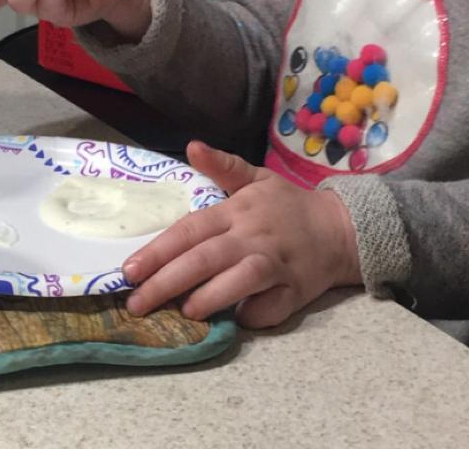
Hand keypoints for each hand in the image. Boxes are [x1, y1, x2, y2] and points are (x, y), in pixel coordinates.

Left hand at [123, 140, 361, 326]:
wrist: (339, 228)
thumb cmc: (287, 205)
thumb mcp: (256, 178)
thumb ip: (222, 166)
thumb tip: (192, 146)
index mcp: (237, 210)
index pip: (190, 229)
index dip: (159, 250)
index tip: (129, 270)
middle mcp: (252, 236)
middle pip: (205, 258)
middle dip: (167, 282)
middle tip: (136, 304)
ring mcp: (275, 263)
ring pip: (239, 281)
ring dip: (210, 297)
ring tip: (184, 312)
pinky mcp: (296, 290)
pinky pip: (272, 307)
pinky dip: (254, 315)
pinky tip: (236, 321)